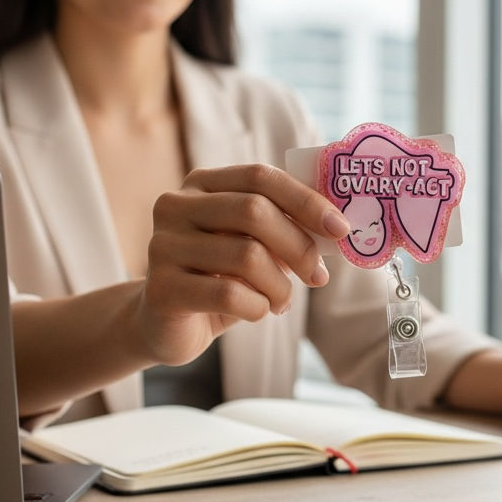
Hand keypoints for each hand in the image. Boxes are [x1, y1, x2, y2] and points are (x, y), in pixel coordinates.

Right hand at [137, 164, 349, 363]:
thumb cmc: (220, 278)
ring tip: (281, 301)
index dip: (306, 201)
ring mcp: (163, 246)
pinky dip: (257, 307)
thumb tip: (337, 227)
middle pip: (254, 211)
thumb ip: (286, 228)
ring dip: (280, 286)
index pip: (260, 177)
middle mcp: (175, 206)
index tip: (341, 229)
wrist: (166, 324)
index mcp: (202, 184)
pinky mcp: (160, 289)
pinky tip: (257, 311)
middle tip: (318, 276)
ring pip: (246, 257)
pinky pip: (228, 294)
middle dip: (299, 246)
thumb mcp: (254, 245)